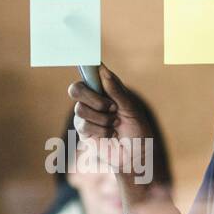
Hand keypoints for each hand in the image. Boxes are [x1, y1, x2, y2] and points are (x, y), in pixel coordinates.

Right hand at [66, 63, 150, 182]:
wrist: (136, 156)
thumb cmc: (137, 131)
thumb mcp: (131, 108)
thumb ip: (116, 91)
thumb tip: (102, 70)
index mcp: (105, 90)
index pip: (90, 73)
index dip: (84, 64)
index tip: (84, 57)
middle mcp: (92, 100)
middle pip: (76, 88)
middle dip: (93, 98)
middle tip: (110, 107)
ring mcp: (86, 116)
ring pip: (80, 109)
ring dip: (101, 118)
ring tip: (114, 124)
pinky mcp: (83, 132)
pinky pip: (83, 124)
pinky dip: (100, 129)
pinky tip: (109, 134)